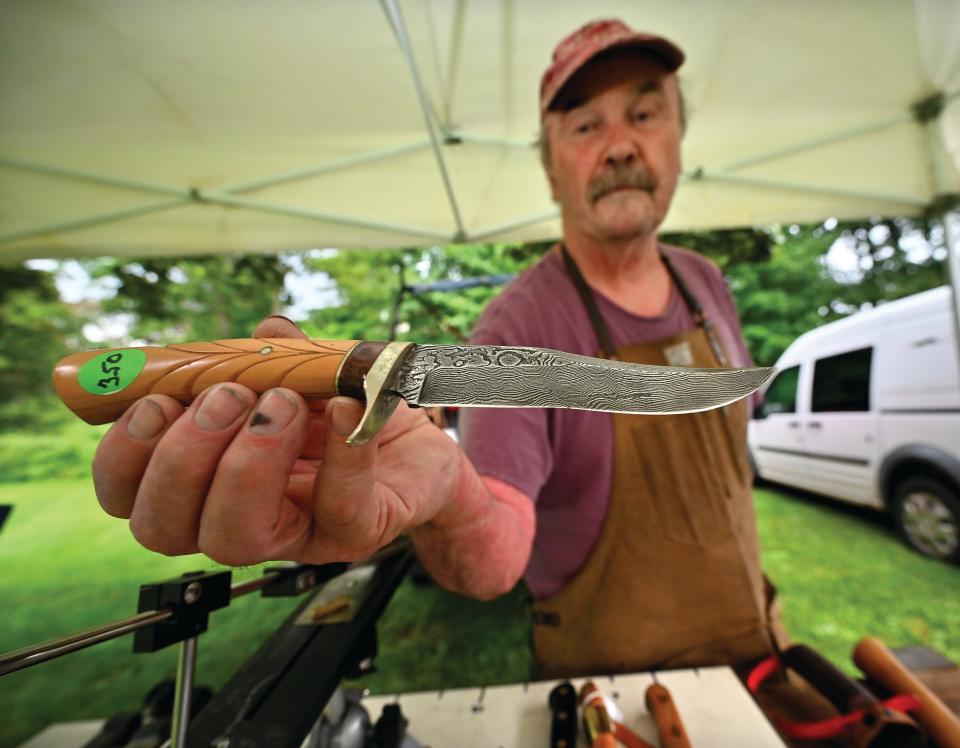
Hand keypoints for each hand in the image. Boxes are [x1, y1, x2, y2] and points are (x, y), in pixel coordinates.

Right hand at [92, 317, 462, 565]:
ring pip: (234, 538)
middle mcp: (240, 518)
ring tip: (281, 404)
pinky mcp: (357, 532)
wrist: (421, 444)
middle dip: (180, 458)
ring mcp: (297, 535)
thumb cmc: (348, 411)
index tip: (153, 402)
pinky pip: (338, 508)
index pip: (129, 498)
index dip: (124, 458)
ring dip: (245, 463)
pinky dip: (340, 452)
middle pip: (163, 528)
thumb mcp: (301, 374)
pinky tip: (345, 408)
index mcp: (206, 483)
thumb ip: (271, 353)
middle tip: (226, 397)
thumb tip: (264, 326)